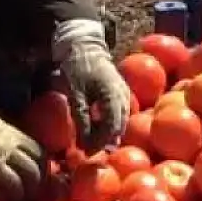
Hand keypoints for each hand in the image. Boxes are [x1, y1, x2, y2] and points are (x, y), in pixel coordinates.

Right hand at [0, 110, 44, 200]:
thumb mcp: (0, 126)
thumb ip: (13, 138)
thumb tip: (23, 150)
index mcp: (16, 137)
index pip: (39, 155)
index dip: (42, 168)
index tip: (39, 175)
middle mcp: (9, 151)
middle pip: (32, 173)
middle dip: (34, 186)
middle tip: (30, 192)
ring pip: (16, 186)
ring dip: (17, 195)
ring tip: (14, 198)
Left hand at [54, 18, 129, 149]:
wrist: (85, 47)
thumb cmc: (78, 68)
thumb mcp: (76, 94)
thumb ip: (82, 118)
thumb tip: (84, 143)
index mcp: (113, 96)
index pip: (112, 127)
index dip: (100, 142)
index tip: (86, 153)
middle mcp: (124, 96)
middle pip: (118, 126)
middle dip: (104, 141)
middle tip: (88, 152)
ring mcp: (125, 94)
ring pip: (120, 122)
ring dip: (107, 134)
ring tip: (91, 144)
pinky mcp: (121, 93)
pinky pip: (119, 114)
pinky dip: (109, 124)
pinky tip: (97, 130)